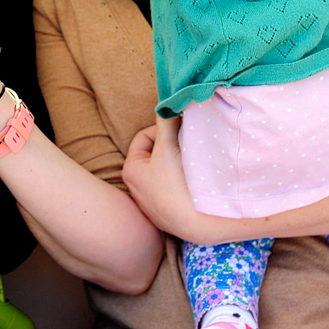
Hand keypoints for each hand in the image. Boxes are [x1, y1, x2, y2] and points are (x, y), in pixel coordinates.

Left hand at [122, 115, 198, 236]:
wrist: (197, 224)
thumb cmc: (176, 183)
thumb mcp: (168, 147)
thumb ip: (165, 122)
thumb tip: (167, 104)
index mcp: (131, 170)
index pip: (144, 137)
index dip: (163, 130)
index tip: (180, 132)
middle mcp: (136, 189)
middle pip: (155, 155)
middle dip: (171, 147)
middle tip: (187, 146)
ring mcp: (151, 204)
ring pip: (165, 173)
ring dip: (178, 165)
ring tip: (193, 164)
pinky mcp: (167, 217)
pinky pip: (173, 191)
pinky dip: (182, 183)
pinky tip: (194, 184)